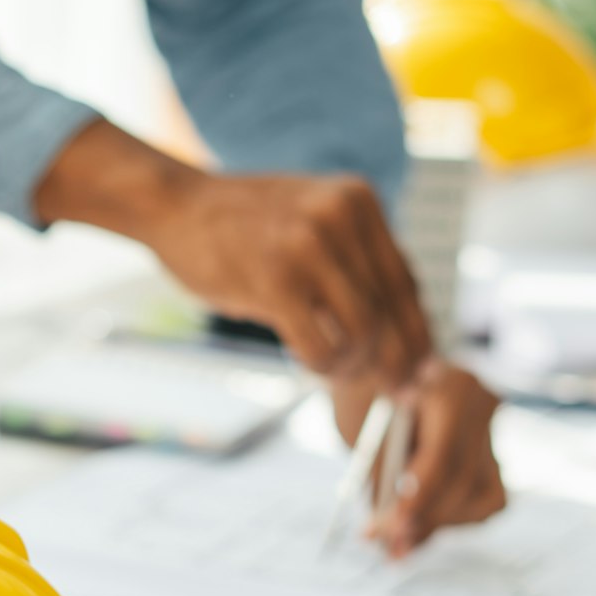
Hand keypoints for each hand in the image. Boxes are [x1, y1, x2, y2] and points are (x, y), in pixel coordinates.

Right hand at [33, 120, 429, 385]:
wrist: (175, 206)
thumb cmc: (239, 226)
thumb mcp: (311, 221)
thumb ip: (352, 260)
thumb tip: (401, 327)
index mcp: (358, 202)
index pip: (406, 281)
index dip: (417, 332)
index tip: (420, 369)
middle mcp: (341, 217)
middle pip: (393, 311)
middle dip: (399, 362)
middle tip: (399, 394)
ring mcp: (307, 245)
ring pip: (365, 332)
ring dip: (356, 367)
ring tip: (338, 372)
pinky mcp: (275, 279)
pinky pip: (322, 345)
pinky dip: (325, 367)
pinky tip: (313, 366)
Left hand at [332, 357, 505, 557]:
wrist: (385, 365)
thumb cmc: (366, 394)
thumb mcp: (363, 427)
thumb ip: (379, 475)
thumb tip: (386, 535)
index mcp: (449, 384)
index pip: (444, 455)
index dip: (417, 500)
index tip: (389, 529)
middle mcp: (482, 402)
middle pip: (464, 479)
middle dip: (424, 520)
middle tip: (390, 546)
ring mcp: (492, 425)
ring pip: (483, 495)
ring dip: (440, 524)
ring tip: (400, 543)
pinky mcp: (493, 448)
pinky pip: (487, 498)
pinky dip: (455, 515)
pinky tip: (423, 523)